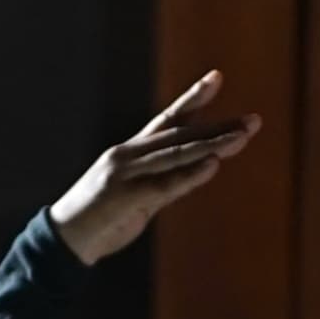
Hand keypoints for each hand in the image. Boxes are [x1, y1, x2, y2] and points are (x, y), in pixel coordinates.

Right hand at [49, 69, 260, 266]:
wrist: (66, 240)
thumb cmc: (103, 219)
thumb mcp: (140, 198)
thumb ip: (167, 184)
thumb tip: (198, 172)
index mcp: (132, 152)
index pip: (168, 119)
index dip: (193, 99)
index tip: (217, 77)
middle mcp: (130, 155)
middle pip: (181, 135)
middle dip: (219, 127)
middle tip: (253, 121)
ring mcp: (126, 173)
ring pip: (177, 154)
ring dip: (212, 145)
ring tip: (241, 137)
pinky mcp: (126, 195)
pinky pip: (165, 183)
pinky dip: (190, 175)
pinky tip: (213, 165)